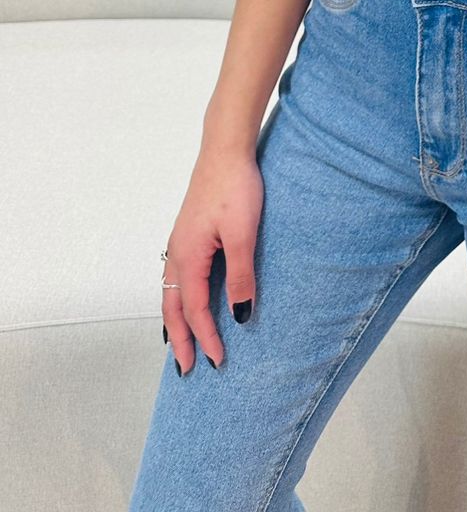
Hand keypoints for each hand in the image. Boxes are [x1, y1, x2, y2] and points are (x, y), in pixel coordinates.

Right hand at [162, 143, 263, 372]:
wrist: (226, 149)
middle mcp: (177, 253)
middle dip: (180, 339)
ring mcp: (180, 241)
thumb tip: (240, 316)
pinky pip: (176, 276)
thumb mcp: (243, 235)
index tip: (218, 362)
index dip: (207, 337)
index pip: (195, 310)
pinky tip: (186, 298)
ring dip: (176, 321)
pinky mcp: (188, 232)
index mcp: (188, 258)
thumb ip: (240, 276)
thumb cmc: (235, 187)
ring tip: (180, 343)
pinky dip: (178, 298)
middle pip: (173, 307)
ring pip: (171, 292)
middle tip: (186, 369)